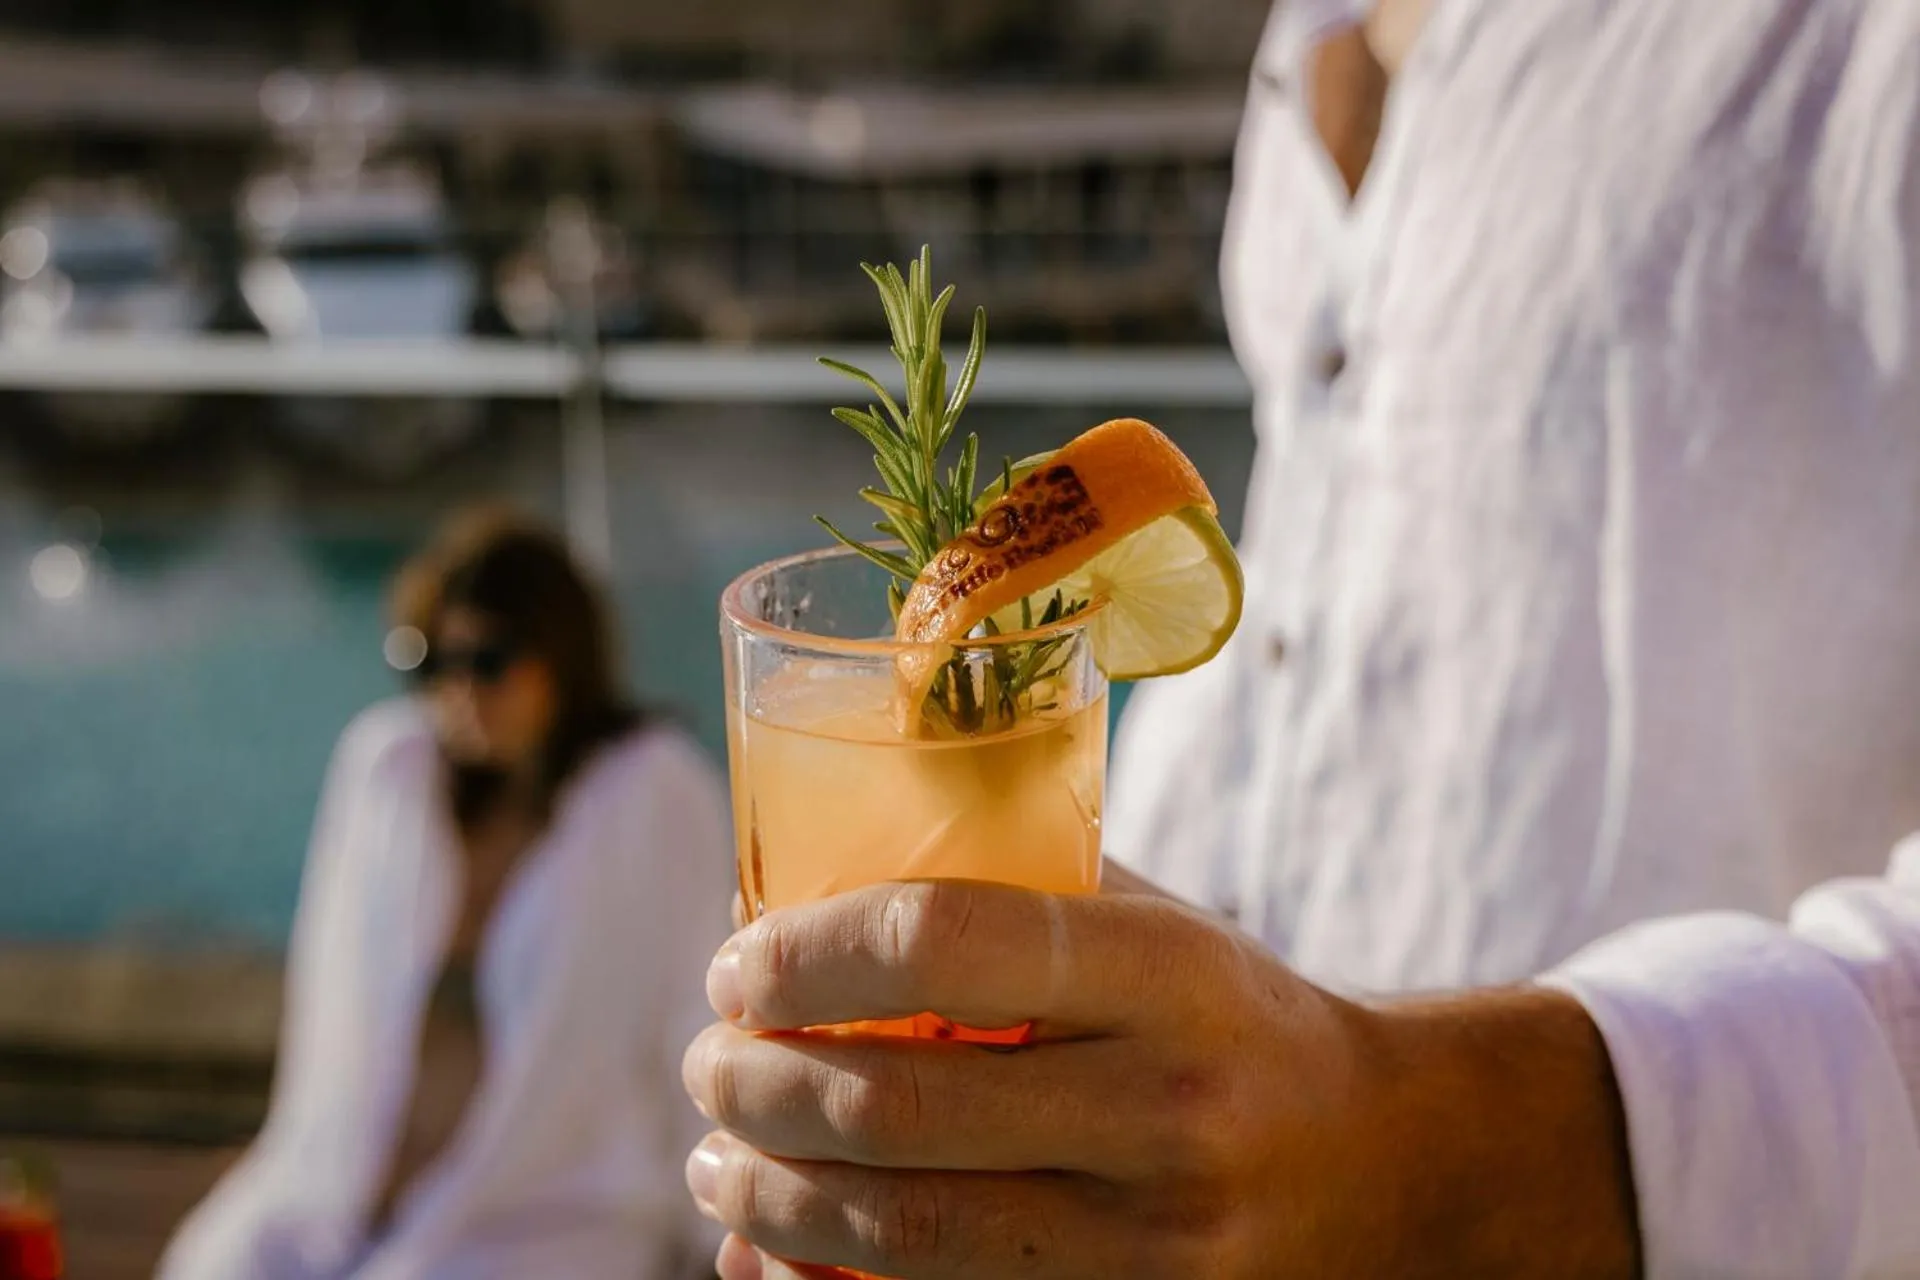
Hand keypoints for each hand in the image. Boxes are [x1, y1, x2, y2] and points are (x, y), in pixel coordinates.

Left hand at [683, 879, 1640, 1278]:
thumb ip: (1004, 896)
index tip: (737, 964)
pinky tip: (772, 1245)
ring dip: (767, 1196)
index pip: (945, 940)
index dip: (806, 954)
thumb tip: (792, 912)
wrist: (1380, 1163)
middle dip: (755, 1087)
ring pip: (901, 1235)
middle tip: (709, 1064)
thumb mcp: (1147, 921)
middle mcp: (1169, 1111)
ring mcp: (1157, 1244)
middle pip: (897, 1108)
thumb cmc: (1222, 1015)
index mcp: (1168, 974)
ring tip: (716, 1159)